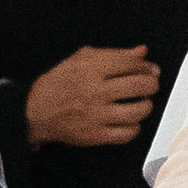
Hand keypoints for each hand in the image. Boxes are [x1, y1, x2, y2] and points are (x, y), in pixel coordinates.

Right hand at [25, 44, 160, 147]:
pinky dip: (134, 127)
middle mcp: (96, 91)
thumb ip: (114, 54)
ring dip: (146, 106)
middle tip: (150, 85)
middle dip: (151, 85)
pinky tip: (129, 121)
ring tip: (142, 103)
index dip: (146, 66)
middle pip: (140, 86)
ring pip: (138, 111)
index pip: (131, 64)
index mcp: (92, 69)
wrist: (36, 110)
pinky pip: (128, 133)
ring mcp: (96, 115)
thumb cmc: (60, 83)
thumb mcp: (82, 59)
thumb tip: (141, 52)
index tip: (151, 70)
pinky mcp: (96, 135)